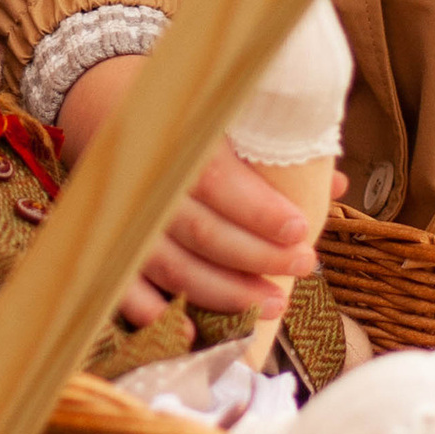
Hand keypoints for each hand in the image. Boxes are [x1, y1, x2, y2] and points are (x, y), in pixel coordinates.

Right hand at [58, 55, 321, 325]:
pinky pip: (123, 286)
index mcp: (174, 140)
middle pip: (202, 232)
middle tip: (302, 267)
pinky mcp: (106, 243)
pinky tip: (190, 333)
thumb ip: (273, 150)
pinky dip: (151, 313)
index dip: (258, 211)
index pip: (216, 180)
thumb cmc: (178, 113)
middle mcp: (146, 182)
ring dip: (224, 293)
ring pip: (172, 266)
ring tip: (273, 303)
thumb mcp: (222, 114)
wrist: (102, 100)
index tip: (300, 230)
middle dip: (256, 258)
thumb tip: (333, 184)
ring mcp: (122, 218)